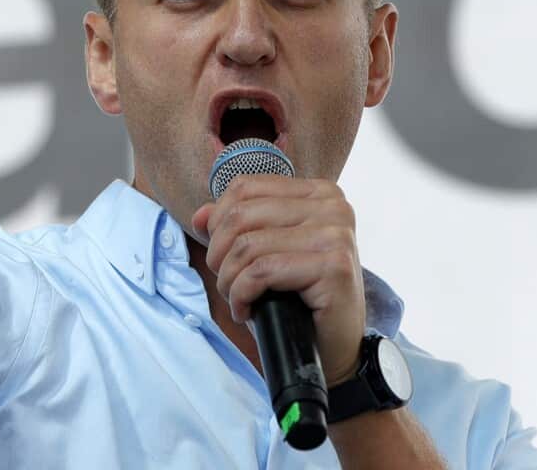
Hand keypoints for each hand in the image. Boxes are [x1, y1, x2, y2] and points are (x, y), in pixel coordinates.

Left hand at [191, 175, 365, 385]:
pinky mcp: (334, 265)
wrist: (333, 348)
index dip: (219, 223)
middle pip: (241, 215)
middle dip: (219, 255)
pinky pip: (262, 271)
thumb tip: (200, 215)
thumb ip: (234, 229)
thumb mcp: (264, 255)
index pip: (244, 188)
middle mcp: (332, 205)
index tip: (223, 256)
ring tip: (238, 300)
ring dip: (228, 280)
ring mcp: (336, 234)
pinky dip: (241, 295)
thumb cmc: (298, 300)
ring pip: (248, 245)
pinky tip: (246, 311)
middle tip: (227, 284)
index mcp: (317, 192)